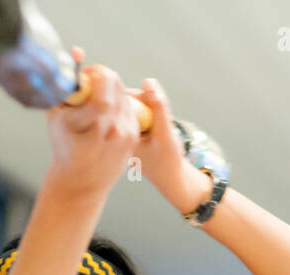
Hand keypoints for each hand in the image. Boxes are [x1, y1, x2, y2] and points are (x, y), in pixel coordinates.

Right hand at [42, 48, 140, 200]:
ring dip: (111, 91)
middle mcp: (109, 131)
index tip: (86, 76)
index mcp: (87, 125)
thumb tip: (78, 51)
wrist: (81, 182)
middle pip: (116, 87)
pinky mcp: (133, 138)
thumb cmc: (64, 145)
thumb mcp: (56, 116)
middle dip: (103, 78)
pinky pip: (129, 109)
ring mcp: (123, 136)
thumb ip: (64, 85)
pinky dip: (118, 105)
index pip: (104, 86)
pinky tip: (106, 115)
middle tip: (92, 83)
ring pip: (124, 96)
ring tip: (96, 102)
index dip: (96, 74)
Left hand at [130, 78, 212, 214]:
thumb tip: (148, 81)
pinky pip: (138, 114)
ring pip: (134, 107)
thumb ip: (158, 107)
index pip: (122, 103)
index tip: (154, 110)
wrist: (172, 178)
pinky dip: (150, 116)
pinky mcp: (131, 132)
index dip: (140, 99)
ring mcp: (123, 132)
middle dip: (145, 104)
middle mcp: (117, 133)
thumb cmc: (168, 159)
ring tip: (158, 127)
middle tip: (158, 121)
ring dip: (149, 110)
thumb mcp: (165, 133)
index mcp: (118, 135)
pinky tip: (156, 129)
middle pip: (126, 102)